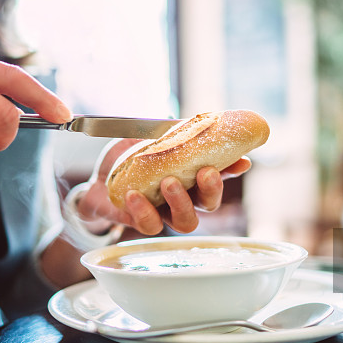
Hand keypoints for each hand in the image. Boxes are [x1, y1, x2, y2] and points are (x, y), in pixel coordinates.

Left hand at [75, 139, 251, 234]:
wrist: (99, 178)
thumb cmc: (130, 159)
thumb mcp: (150, 139)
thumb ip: (169, 131)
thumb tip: (182, 118)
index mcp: (191, 177)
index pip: (220, 175)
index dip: (233, 170)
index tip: (243, 161)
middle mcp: (184, 198)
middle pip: (209, 204)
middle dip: (212, 189)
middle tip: (205, 172)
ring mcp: (164, 213)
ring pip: (186, 221)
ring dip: (180, 202)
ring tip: (168, 182)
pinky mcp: (141, 222)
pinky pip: (150, 225)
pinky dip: (144, 211)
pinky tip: (134, 194)